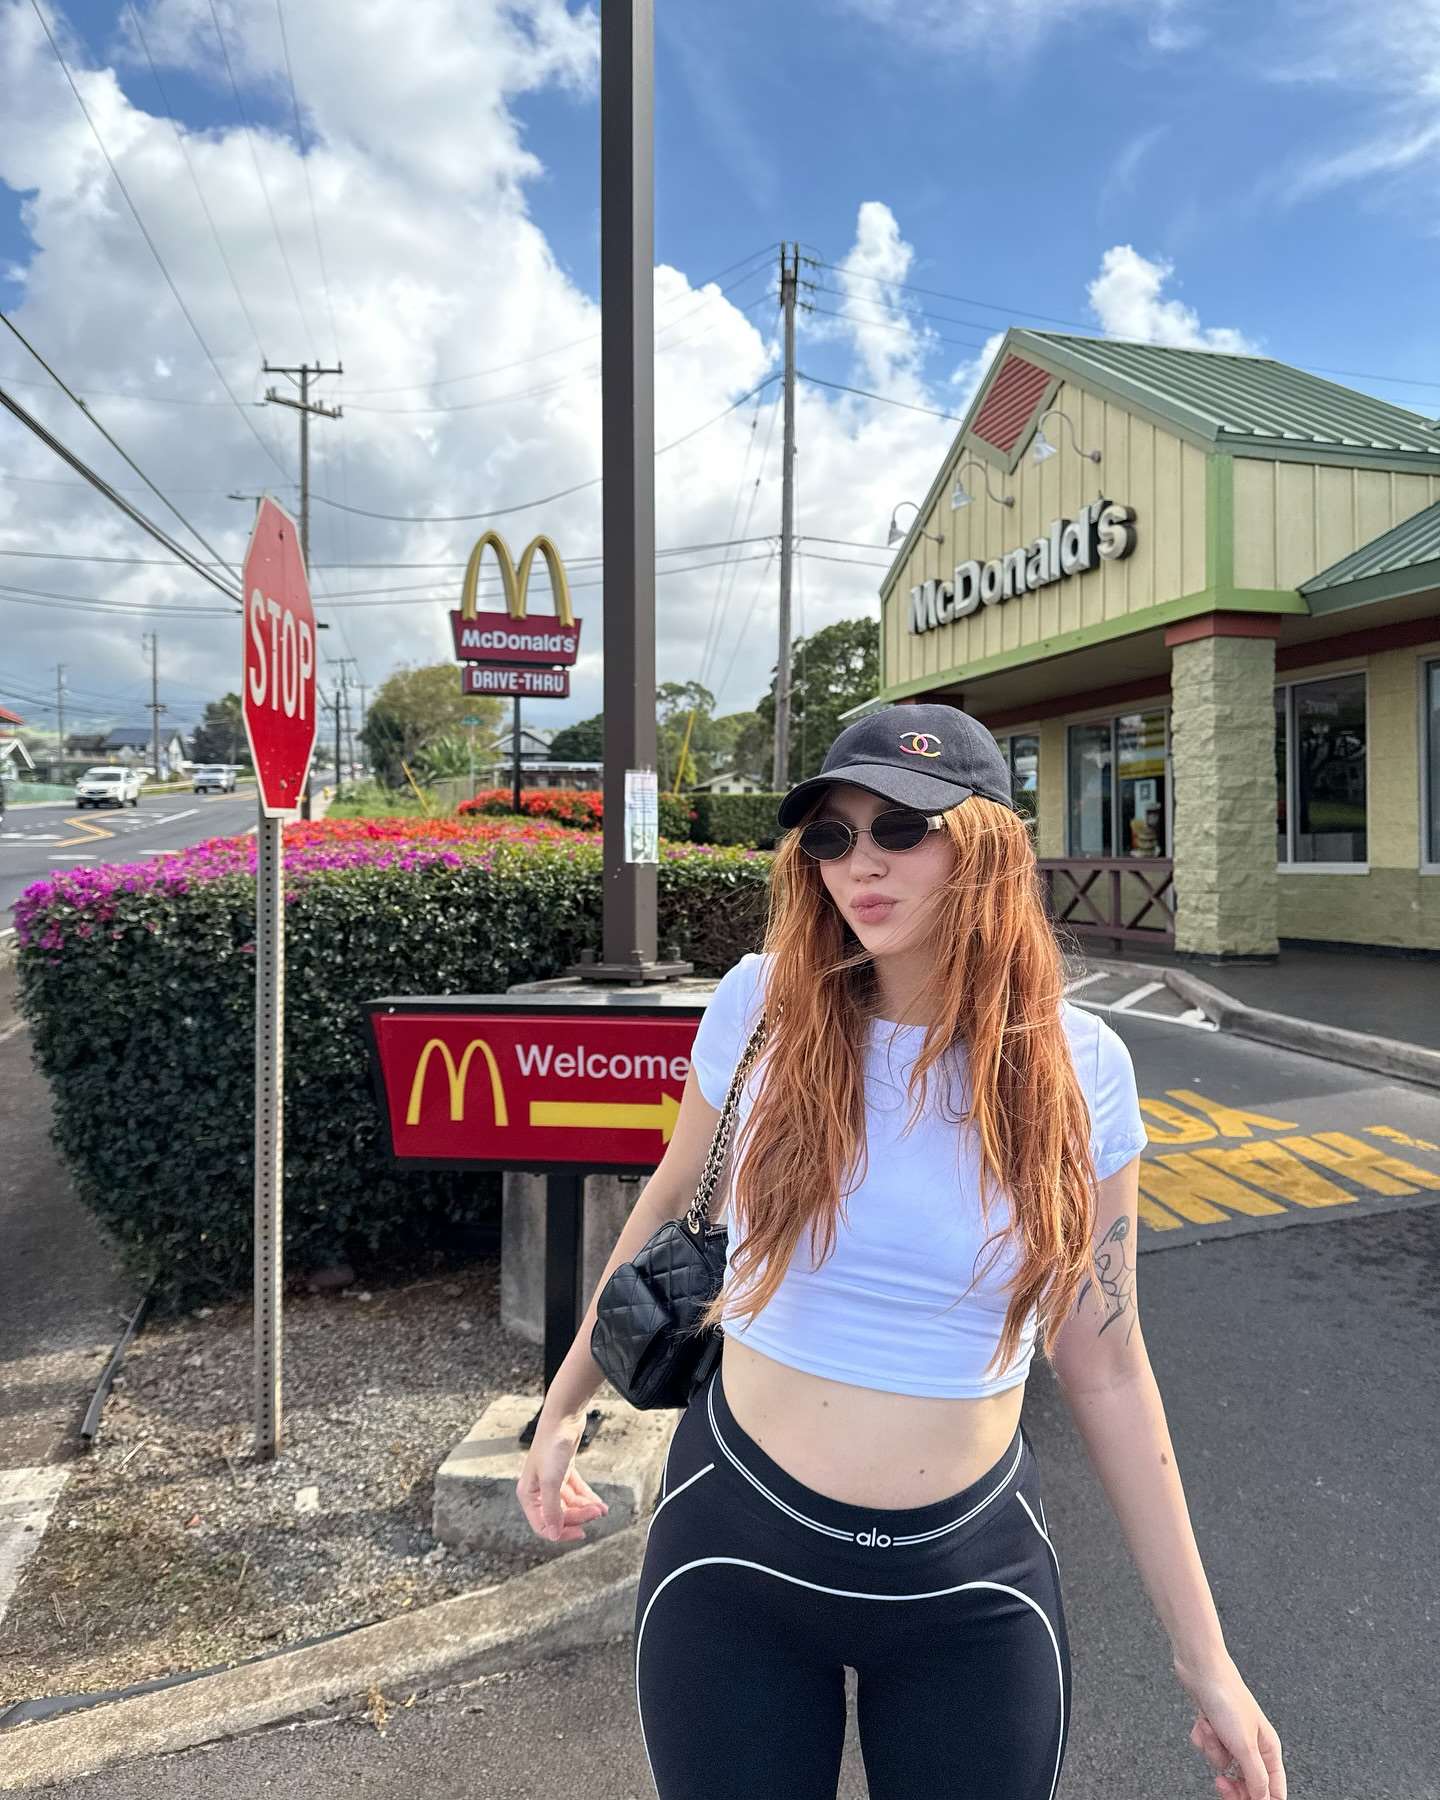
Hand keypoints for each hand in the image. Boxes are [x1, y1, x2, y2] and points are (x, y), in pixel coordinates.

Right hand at [515, 1408, 609, 1543]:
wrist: (564, 1417)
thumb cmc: (552, 1445)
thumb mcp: (551, 1481)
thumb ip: (552, 1510)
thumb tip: (553, 1534)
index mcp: (529, 1494)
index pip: (543, 1525)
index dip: (562, 1532)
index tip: (581, 1532)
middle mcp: (538, 1489)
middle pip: (560, 1515)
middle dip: (579, 1516)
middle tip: (596, 1513)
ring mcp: (552, 1480)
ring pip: (569, 1504)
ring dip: (586, 1508)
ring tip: (601, 1509)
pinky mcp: (564, 1471)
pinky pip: (575, 1492)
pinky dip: (586, 1498)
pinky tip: (598, 1502)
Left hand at [1177, 1655, 1285, 1799]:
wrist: (1200, 1669)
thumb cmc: (1226, 1699)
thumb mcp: (1245, 1746)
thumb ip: (1256, 1778)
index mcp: (1269, 1750)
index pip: (1273, 1791)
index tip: (1241, 1799)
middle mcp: (1254, 1745)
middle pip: (1247, 1783)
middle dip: (1231, 1782)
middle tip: (1221, 1781)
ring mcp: (1232, 1736)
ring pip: (1222, 1764)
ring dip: (1212, 1749)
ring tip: (1212, 1729)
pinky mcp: (1214, 1727)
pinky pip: (1207, 1748)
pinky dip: (1202, 1738)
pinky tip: (1203, 1721)